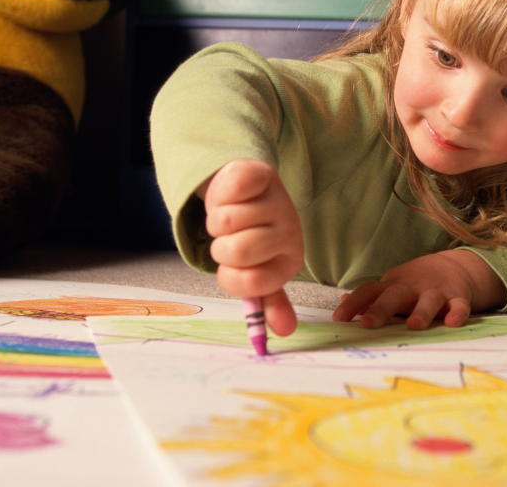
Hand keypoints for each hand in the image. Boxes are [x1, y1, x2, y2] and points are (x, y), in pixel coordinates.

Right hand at [200, 159, 304, 336]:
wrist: (250, 191)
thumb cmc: (252, 234)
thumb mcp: (260, 267)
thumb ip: (268, 300)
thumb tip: (284, 332)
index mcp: (289, 260)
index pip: (250, 282)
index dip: (230, 275)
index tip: (234, 265)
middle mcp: (290, 231)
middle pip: (236, 251)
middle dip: (221, 246)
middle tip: (231, 237)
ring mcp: (278, 202)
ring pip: (225, 221)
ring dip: (216, 219)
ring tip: (231, 215)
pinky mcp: (262, 175)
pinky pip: (227, 193)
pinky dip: (218, 195)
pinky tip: (232, 194)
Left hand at [332, 250, 506, 329]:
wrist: (454, 265)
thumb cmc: (415, 284)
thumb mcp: (391, 286)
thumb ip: (369, 298)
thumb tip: (340, 304)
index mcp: (392, 286)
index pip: (368, 292)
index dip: (353, 304)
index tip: (338, 319)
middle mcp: (412, 287)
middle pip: (394, 296)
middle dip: (381, 309)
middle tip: (367, 323)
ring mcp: (436, 291)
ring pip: (428, 301)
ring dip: (421, 312)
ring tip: (413, 326)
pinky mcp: (458, 297)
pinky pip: (459, 305)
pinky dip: (457, 313)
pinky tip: (452, 323)